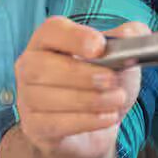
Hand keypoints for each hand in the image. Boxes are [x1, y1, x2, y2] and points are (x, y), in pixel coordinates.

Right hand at [14, 18, 147, 157]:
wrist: (99, 126)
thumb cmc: (102, 85)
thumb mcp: (122, 57)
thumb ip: (129, 39)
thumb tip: (130, 32)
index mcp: (48, 41)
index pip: (51, 31)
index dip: (74, 37)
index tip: (99, 47)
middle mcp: (30, 66)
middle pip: (42, 66)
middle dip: (81, 74)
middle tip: (112, 80)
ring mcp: (27, 98)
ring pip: (46, 98)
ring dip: (88, 99)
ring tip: (117, 99)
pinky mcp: (35, 127)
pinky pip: (53, 123)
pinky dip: (85, 121)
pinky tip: (108, 117)